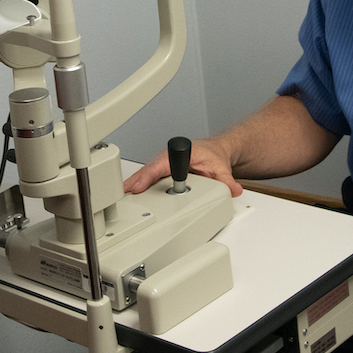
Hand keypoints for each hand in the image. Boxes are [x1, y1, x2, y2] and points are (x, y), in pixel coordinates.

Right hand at [122, 138, 243, 196]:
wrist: (213, 152)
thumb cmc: (211, 155)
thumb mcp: (220, 168)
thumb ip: (225, 180)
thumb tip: (232, 188)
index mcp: (177, 156)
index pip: (159, 166)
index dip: (147, 177)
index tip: (139, 187)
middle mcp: (165, 160)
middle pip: (146, 172)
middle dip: (133, 183)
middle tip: (121, 197)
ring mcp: (160, 167)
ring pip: (143, 175)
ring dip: (132, 186)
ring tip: (120, 200)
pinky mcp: (159, 173)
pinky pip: (145, 179)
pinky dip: (136, 187)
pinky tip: (128, 197)